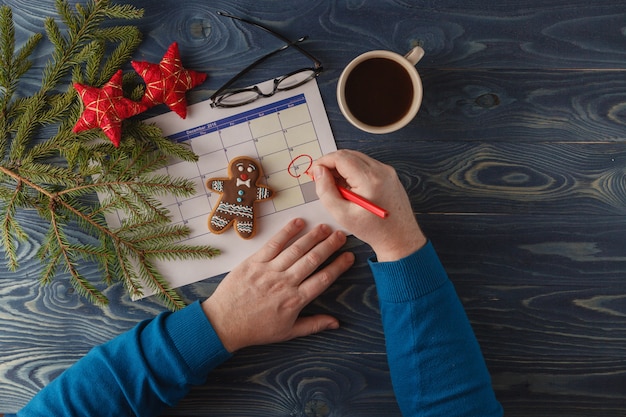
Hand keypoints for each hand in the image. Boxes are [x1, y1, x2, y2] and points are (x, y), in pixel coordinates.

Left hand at [202, 218, 353, 351]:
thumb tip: (336, 323)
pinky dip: (287, 232)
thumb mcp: (288, 332)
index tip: (349, 256)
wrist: (223, 324)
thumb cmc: (256, 329)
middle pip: (313, 260)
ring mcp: (269, 271)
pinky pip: (274, 244)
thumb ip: (314, 325)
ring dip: (312, 236)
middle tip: (341, 235)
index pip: (323, 279)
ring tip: (325, 227)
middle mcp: (285, 283)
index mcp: (295, 301)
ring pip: (296, 249)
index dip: (338, 266)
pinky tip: (299, 223)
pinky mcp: (254, 262)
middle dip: (329, 246)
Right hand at [312, 150, 426, 261]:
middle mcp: (381, 170)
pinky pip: (366, 165)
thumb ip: (325, 190)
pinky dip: (353, 171)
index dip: (323, 162)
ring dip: (342, 167)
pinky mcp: (390, 175)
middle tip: (322, 179)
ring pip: (357, 158)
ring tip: (336, 187)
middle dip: (331, 164)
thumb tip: (319, 172)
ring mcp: (387, 171)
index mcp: (370, 179)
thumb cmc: (374, 230)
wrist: (400, 238)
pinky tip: (350, 188)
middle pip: (348, 154)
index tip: (315, 172)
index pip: (340, 157)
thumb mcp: (342, 214)